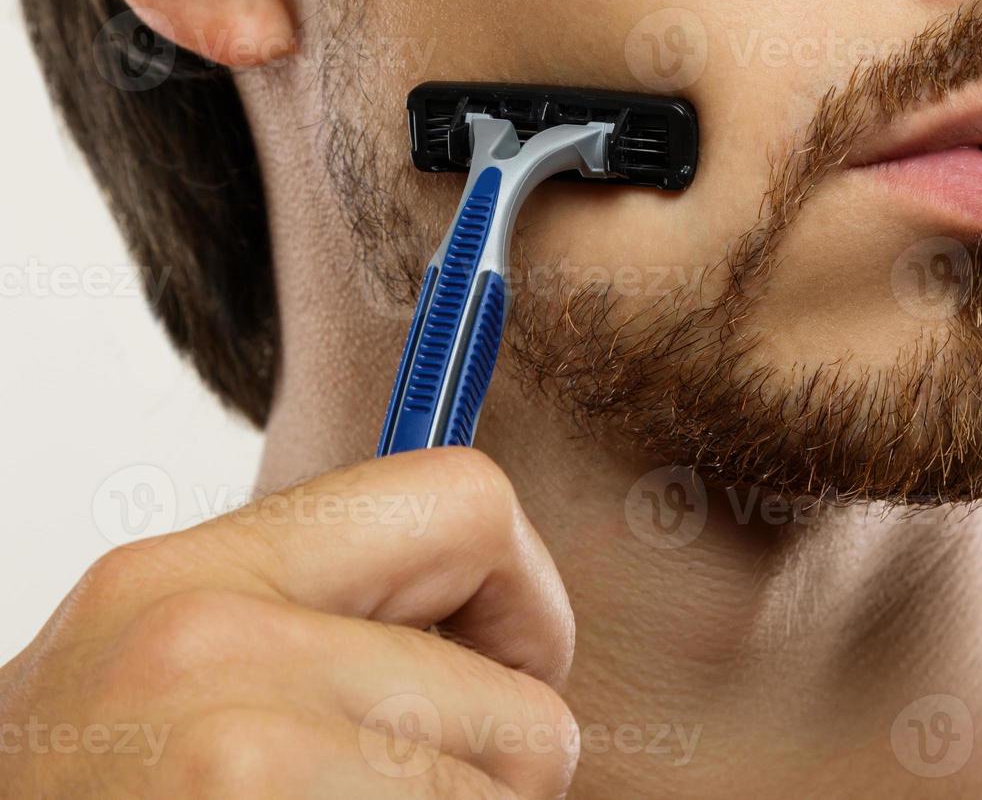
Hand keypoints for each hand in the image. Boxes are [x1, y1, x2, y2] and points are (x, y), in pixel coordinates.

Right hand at [0, 448, 577, 797]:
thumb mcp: (164, 679)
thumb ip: (314, 624)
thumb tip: (497, 631)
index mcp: (190, 573)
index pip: (467, 502)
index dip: (528, 601)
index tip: (508, 673)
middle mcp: (207, 644)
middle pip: (523, 708)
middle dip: (496, 776)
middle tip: (405, 794)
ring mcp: (236, 755)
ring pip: (503, 799)